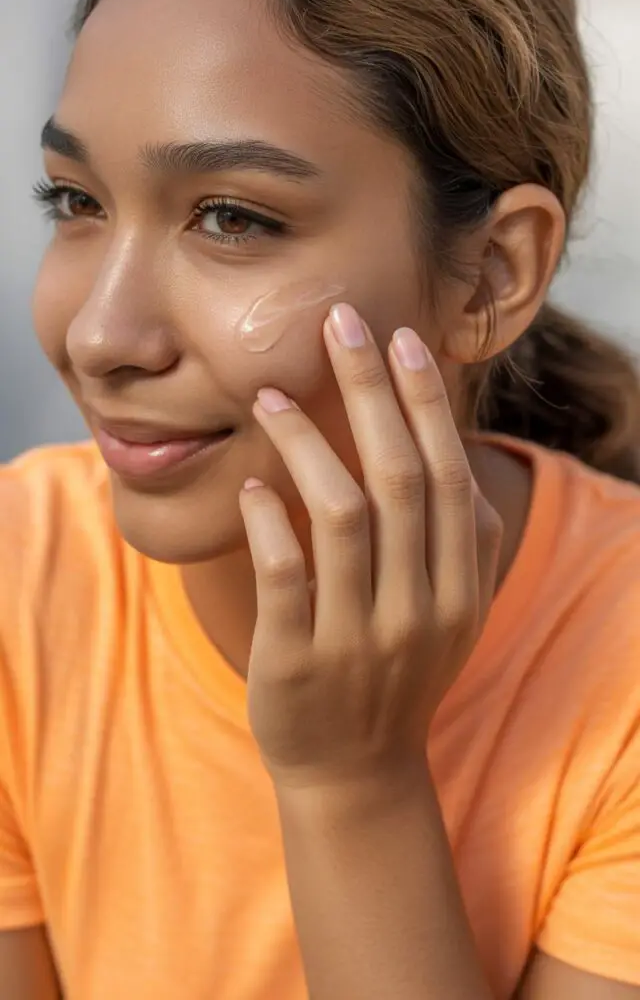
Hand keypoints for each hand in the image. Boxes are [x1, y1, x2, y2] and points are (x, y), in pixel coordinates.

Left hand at [239, 304, 501, 789]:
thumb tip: (443, 444)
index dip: (426, 401)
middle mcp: (420, 607)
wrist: (357, 773)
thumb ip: (456, 539)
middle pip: (401, 476)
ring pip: (343, 515)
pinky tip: (254, 482)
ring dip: (307, 444)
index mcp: (459, 587)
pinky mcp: (299, 660)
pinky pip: (286, 574)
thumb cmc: (395, 674)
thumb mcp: (446, 612)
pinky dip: (270, 520)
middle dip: (372, 391)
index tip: (400, 339)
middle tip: (340, 324)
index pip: (450, 474)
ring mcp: (360, 636)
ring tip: (271, 394)